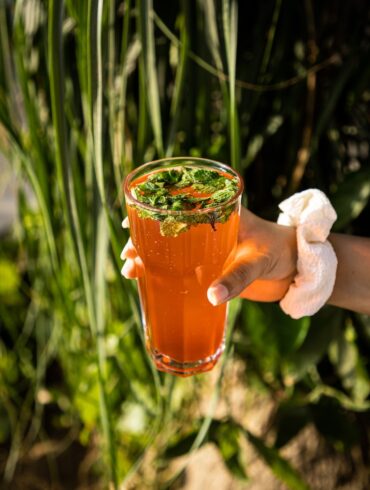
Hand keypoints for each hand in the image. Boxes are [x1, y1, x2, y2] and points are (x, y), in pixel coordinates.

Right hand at [121, 207, 297, 304]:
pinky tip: (149, 284)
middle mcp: (207, 229)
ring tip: (131, 272)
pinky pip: (182, 270)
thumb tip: (211, 297)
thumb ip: (238, 277)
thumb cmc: (281, 252)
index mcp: (218, 213)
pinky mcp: (211, 269)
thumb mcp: (259, 260)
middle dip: (143, 241)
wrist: (298, 268)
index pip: (177, 206)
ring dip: (149, 259)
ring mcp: (207, 250)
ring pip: (170, 250)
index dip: (150, 212)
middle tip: (128, 256)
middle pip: (166, 230)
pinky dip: (165, 276)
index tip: (131, 224)